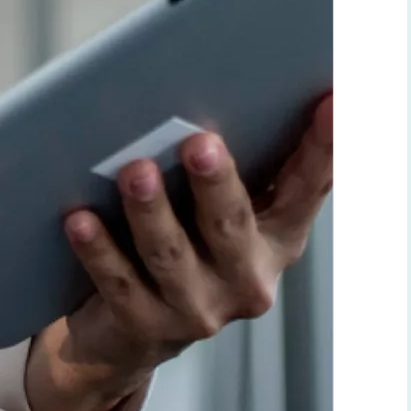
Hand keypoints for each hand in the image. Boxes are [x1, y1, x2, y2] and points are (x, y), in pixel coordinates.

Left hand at [26, 93, 334, 410]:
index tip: (329, 102)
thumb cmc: (186, 242)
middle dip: (215, 184)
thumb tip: (226, 79)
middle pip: (231, 226)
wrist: (132, 331)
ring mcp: (198, 309)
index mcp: (277, 237)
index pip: (307, 187)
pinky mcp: (147, 327)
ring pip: (171, 255)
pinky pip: (120, 282)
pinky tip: (80, 220)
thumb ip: (236, 159)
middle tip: (199, 142)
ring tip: (134, 172)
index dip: (322, 146)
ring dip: (151, 212)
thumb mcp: (222, 207)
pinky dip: (99, 249)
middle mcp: (246, 278)